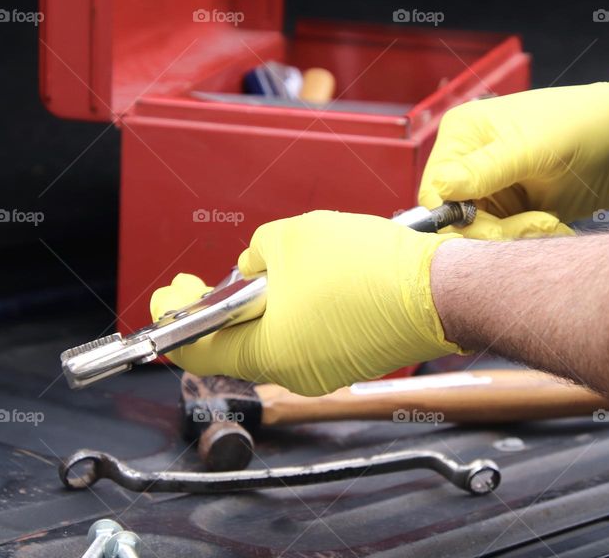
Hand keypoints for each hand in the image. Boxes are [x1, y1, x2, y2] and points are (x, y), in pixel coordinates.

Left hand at [150, 211, 462, 395]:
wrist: (440, 289)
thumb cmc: (369, 268)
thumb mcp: (292, 237)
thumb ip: (256, 253)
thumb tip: (253, 265)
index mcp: (268, 350)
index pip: (199, 347)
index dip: (174, 317)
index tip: (168, 296)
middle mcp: (294, 371)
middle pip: (239, 343)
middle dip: (223, 306)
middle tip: (212, 279)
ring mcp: (326, 369)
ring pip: (277, 339)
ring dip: (265, 306)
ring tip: (272, 268)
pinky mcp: (353, 359)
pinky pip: (309, 337)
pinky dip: (298, 312)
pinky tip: (310, 280)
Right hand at [419, 71, 608, 237]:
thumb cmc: (589, 127)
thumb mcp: (536, 148)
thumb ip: (486, 170)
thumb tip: (440, 189)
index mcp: (462, 135)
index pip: (435, 193)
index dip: (459, 219)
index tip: (502, 225)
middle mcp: (469, 161)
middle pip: (455, 221)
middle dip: (495, 232)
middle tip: (541, 225)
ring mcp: (492, 187)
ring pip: (479, 235)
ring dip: (516, 239)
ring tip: (553, 225)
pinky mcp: (514, 209)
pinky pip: (503, 240)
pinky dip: (527, 241)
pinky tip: (556, 228)